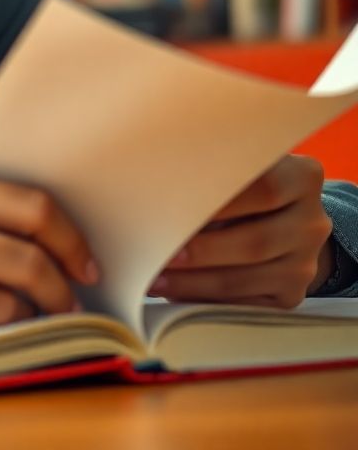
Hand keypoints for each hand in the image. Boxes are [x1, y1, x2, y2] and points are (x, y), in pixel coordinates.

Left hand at [150, 154, 333, 307]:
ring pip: (247, 278)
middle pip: (255, 241)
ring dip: (196, 281)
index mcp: (302, 178)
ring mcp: (304, 262)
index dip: (220, 202)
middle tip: (162, 252)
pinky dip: (205, 297)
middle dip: (203, 251)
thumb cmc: (238, 185)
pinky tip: (175, 291)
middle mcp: (312, 222)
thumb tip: (158, 189)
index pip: (264, 188)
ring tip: (157, 278)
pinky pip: (245, 302)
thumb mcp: (235, 168)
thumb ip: (211, 175)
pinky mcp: (290, 294)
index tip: (177, 207)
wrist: (276, 217)